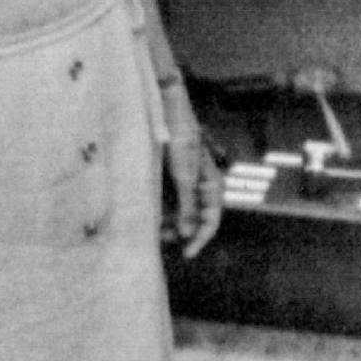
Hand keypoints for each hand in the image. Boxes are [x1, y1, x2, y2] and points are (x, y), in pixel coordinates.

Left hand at [163, 100, 222, 258]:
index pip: (212, 219)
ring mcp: (184, 179)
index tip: (187, 253)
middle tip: (161, 240)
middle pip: (194, 218)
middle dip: (180, 231)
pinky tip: (147, 212)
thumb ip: (187, 204)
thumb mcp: (183, 173)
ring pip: (179, 210)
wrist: (165, 106)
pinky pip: (167, 199)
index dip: (201, 239)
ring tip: (151, 227)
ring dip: (168, 221)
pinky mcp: (169, 174)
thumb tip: (189, 234)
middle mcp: (199, 183)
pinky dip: (160, 208)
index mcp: (210, 183)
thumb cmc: (179, 136)